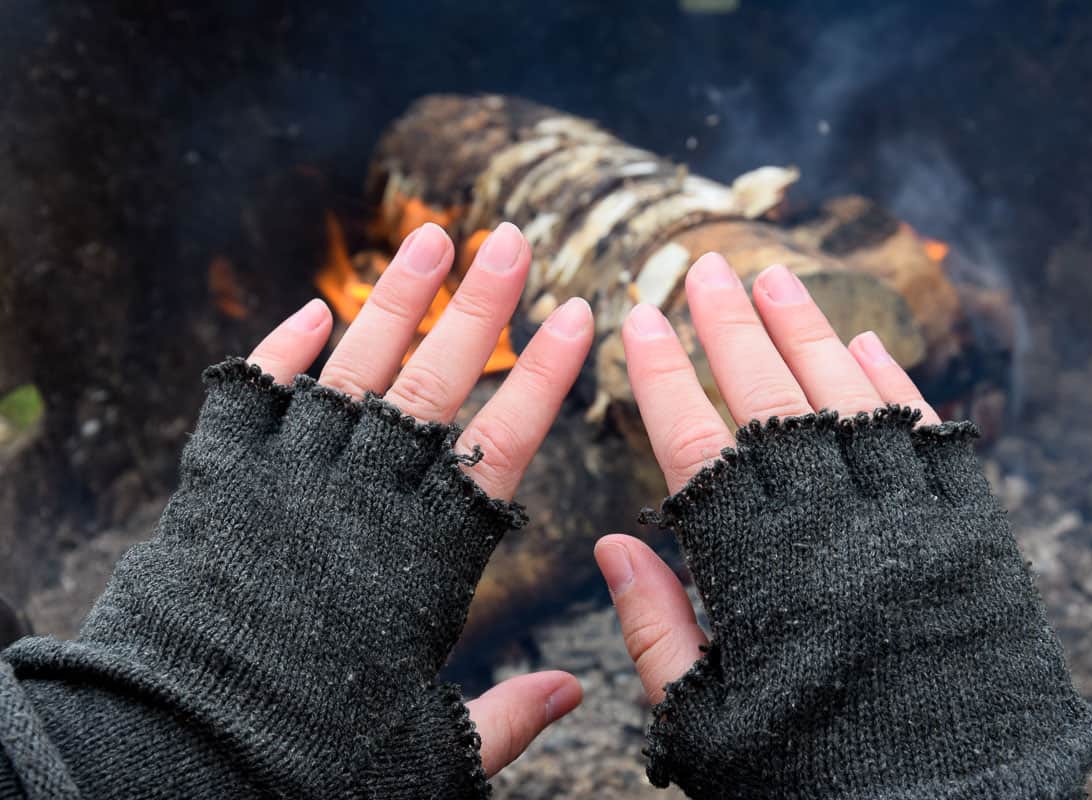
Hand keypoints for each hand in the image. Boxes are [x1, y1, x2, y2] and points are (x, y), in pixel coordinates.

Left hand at [247, 221, 591, 776]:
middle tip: (512, 240)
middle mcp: (363, 503)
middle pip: (433, 386)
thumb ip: (506, 718)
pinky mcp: (220, 485)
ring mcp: (289, 483)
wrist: (178, 758)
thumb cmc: (309, 761)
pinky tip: (312, 310)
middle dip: (479, 309)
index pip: (502, 446)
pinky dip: (280, 352)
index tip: (578, 315)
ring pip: (353, 372)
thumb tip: (575, 698)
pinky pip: (251, 399)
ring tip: (432, 238)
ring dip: (394, 303)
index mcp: (425, 559)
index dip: (546, 378)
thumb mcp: (429, 755)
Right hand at [594, 252, 939, 703]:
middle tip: (703, 268)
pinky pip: (931, 441)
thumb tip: (613, 544)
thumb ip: (657, 631)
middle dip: (732, 330)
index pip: (698, 451)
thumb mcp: (710, 728)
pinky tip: (861, 343)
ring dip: (807, 333)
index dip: (663, 379)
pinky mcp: (974, 539)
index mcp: (763, 581)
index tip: (639, 319)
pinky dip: (894, 386)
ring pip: (849, 404)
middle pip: (772, 405)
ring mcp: (910, 530)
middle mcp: (836, 537)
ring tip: (772, 277)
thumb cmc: (816, 779)